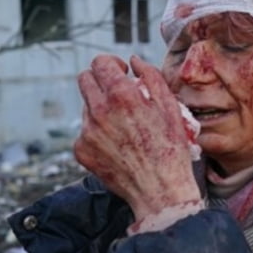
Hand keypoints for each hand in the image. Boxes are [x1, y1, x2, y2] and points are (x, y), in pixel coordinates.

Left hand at [74, 55, 199, 218]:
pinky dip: (98, 132)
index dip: (112, 63)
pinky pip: (85, 131)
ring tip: (123, 125)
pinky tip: (117, 144)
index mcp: (122, 96)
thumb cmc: (170, 149)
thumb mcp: (170, 107)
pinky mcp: (82, 150)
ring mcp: (87, 132)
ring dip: (100, 107)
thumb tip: (134, 60)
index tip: (121, 72)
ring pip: (86, 106)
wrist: (160, 191)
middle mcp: (99, 112)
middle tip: (117, 92)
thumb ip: (151, 76)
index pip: (100, 63)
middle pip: (85, 79)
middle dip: (100, 80)